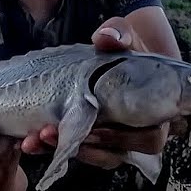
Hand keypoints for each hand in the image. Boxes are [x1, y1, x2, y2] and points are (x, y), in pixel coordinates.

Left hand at [21, 17, 170, 169]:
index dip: (123, 137)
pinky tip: (33, 141)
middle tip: (53, 133)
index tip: (95, 126)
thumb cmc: (129, 47)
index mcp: (157, 112)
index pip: (149, 137)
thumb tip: (106, 37)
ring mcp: (117, 138)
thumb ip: (120, 34)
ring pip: (98, 157)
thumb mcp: (126, 36)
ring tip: (38, 137)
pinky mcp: (94, 140)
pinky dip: (57, 148)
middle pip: (119, 153)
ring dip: (67, 149)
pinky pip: (81, 152)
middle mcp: (139, 131)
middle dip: (87, 146)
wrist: (120, 52)